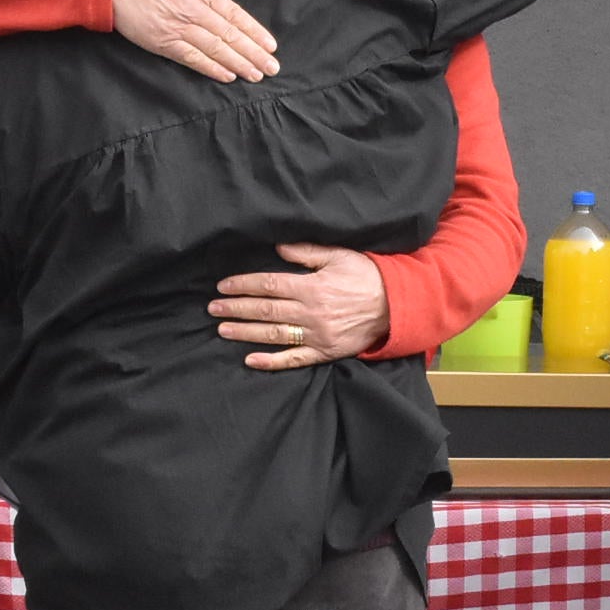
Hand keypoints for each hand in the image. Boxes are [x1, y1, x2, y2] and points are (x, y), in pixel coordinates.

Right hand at [114, 0, 278, 82]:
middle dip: (254, 53)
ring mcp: (179, 29)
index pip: (235, 14)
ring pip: (216, 50)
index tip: (271, 45)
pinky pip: (192, 59)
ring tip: (257, 75)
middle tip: (273, 68)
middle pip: (231, 36)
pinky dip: (211, 68)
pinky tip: (227, 76)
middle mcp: (195, 12)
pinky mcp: (163, 43)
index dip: (255, 31)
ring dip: (239, 64)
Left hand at [211, 243, 390, 368]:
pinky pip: (295, 359)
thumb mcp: (340, 255)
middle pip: (265, 310)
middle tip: (213, 309)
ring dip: (246, 333)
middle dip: (236, 309)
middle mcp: (311, 312)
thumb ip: (307, 252)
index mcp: (312, 286)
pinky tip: (251, 360)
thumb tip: (277, 247)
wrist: (397, 305)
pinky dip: (272, 361)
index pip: (269, 285)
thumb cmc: (367, 276)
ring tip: (223, 330)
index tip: (223, 287)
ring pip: (274, 335)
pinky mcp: (325, 352)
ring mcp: (317, 335)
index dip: (243, 285)